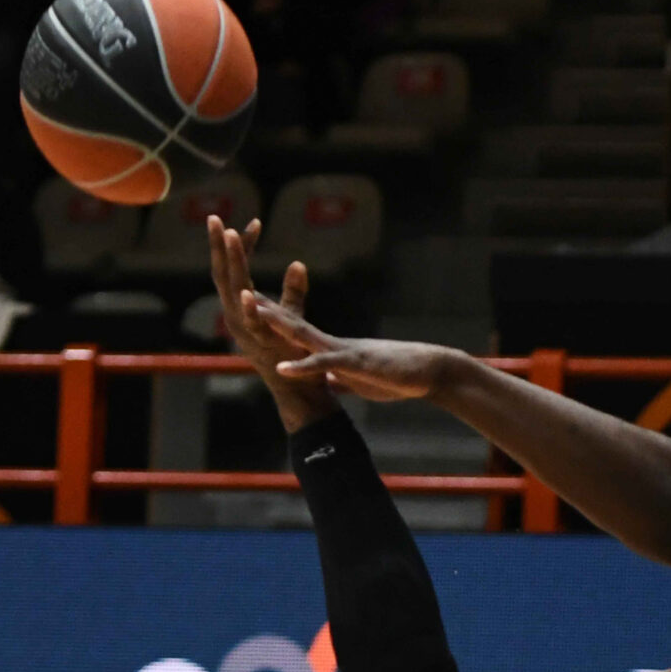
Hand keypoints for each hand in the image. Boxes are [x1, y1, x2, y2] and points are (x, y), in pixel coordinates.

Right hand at [207, 214, 335, 428]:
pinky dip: (246, 306)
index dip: (240, 246)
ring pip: (231, 290)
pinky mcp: (259, 341)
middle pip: (222, 273)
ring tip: (229, 236)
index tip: (255, 222)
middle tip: (215, 218)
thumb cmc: (290, 350)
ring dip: (231, 263)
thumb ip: (292, 289)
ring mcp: (244, 327)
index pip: (234, 269)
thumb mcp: (289, 315)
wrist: (295, 384)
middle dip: (218, 246)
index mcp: (240, 305)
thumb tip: (298, 262)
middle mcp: (235, 314)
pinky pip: (250, 322)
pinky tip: (246, 290)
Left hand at [253, 299, 466, 403]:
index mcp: (334, 349)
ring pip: (304, 336)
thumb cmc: (400, 376)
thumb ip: (342, 378)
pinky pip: (324, 365)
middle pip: (294, 324)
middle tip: (239, 290)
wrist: (431, 371)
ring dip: (278, 324)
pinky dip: (302, 367)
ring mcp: (344, 353)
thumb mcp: (362, 379)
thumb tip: (326, 380)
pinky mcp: (355, 366)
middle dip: (267, 311)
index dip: (273, 320)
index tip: (249, 307)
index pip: (297, 332)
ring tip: (253, 311)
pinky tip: (281, 368)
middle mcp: (334, 345)